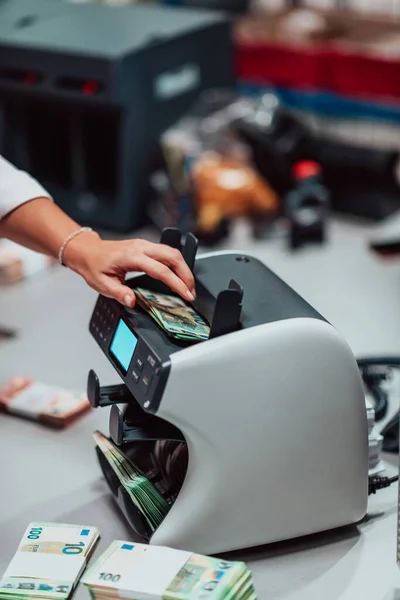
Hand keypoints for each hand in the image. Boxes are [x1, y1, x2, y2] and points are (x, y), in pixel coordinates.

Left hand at [63, 233, 195, 306]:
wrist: (87, 251)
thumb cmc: (94, 265)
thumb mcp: (102, 284)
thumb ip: (119, 293)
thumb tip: (133, 301)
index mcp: (131, 257)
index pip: (161, 270)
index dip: (176, 283)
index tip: (186, 294)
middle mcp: (140, 247)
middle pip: (173, 256)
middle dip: (186, 274)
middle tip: (191, 292)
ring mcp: (144, 244)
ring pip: (172, 252)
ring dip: (183, 268)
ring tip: (187, 286)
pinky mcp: (146, 245)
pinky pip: (166, 252)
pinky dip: (176, 264)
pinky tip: (177, 275)